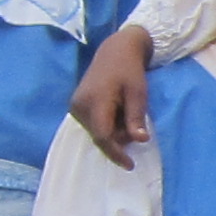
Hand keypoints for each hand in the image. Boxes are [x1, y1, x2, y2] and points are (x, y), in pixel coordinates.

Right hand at [69, 27, 157, 168]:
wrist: (115, 51)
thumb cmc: (130, 70)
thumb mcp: (138, 93)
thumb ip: (136, 117)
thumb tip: (140, 140)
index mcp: (94, 101)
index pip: (103, 136)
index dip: (116, 153)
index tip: (130, 165)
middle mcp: (79, 106)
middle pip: (100, 136)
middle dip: (119, 138)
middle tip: (135, 121)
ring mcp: (75, 106)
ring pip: (96, 132)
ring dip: (114, 130)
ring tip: (125, 110)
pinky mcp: (76, 106)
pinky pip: (93, 125)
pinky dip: (107, 124)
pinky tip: (117, 110)